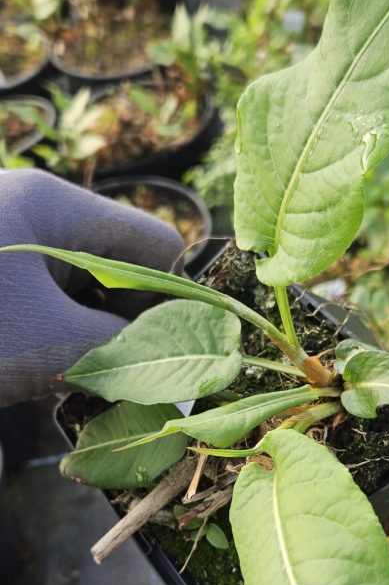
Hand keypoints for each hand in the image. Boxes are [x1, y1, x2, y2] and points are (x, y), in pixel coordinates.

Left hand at [0, 169, 183, 406]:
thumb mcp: (48, 344)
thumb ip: (119, 348)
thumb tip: (164, 364)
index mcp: (57, 204)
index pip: (155, 244)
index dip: (176, 300)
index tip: (173, 355)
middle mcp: (36, 210)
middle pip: (119, 264)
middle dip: (129, 321)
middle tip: (126, 377)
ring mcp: (9, 239)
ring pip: (80, 286)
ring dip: (90, 332)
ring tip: (78, 379)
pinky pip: (44, 296)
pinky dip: (54, 332)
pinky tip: (44, 370)